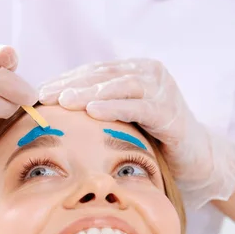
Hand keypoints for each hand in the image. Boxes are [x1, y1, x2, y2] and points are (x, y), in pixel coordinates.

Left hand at [39, 59, 234, 208]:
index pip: (93, 71)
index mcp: (134, 71)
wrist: (195, 162)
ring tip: (64, 101)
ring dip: (89, 93)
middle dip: (71, 85)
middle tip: (45, 95)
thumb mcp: (119, 120)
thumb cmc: (150, 141)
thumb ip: (96, 109)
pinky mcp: (172, 114)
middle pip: (103, 75)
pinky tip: (93, 112)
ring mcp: (163, 91)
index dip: (66, 79)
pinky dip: (115, 107)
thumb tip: (53, 111)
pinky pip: (140, 107)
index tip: (40, 92)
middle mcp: (150, 75)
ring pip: (120, 86)